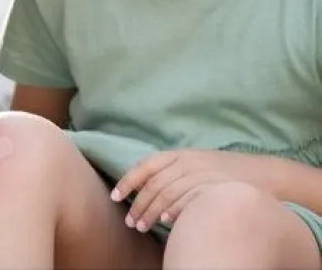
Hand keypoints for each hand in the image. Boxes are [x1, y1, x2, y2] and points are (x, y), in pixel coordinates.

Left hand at [113, 149, 261, 232]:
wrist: (265, 174)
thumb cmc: (224, 173)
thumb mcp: (196, 165)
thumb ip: (172, 172)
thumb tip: (144, 189)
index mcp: (180, 154)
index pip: (147, 165)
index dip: (129, 180)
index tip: (115, 197)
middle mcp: (189, 161)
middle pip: (155, 183)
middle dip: (139, 204)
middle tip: (131, 222)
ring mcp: (203, 173)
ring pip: (168, 192)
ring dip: (153, 211)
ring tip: (143, 227)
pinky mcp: (216, 186)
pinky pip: (190, 198)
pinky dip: (176, 209)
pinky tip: (167, 222)